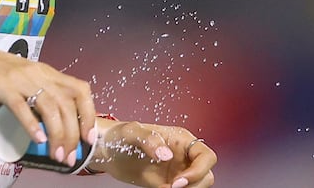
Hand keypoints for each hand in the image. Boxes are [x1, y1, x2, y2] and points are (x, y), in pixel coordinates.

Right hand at [0, 37, 96, 166]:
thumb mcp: (17, 83)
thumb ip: (30, 102)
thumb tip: (38, 129)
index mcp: (45, 72)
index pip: (79, 89)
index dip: (89, 114)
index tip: (88, 138)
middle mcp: (38, 73)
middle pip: (68, 103)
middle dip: (74, 133)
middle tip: (70, 156)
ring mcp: (21, 79)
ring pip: (51, 107)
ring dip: (57, 134)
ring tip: (56, 155)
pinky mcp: (2, 86)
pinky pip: (22, 107)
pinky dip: (33, 125)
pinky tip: (38, 140)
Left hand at [91, 120, 216, 187]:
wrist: (107, 151)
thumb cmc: (120, 135)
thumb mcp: (132, 132)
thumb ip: (150, 139)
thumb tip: (167, 155)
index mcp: (182, 140)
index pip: (206, 156)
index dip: (199, 170)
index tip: (179, 180)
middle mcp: (184, 156)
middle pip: (206, 175)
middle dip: (195, 185)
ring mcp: (177, 172)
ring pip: (198, 186)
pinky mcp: (168, 184)